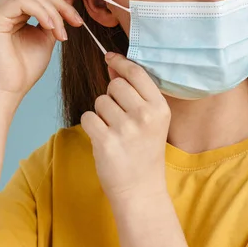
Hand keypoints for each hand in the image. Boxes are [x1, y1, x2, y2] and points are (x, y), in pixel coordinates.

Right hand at [0, 0, 83, 97]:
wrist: (11, 88)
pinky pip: (25, 2)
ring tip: (62, 35)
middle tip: (78, 22)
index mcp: (17, 10)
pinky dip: (43, 14)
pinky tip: (51, 28)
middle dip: (64, 4)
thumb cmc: (27, 67)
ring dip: (56, 13)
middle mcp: (5, 6)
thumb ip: (57, 17)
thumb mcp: (49, 36)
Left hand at [81, 52, 171, 204]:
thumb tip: (112, 61)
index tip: (109, 57)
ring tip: (114, 130)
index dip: (120, 62)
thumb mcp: (150, 119)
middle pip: (115, 85)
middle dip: (111, 96)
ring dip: (101, 113)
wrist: (141, 188)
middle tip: (119, 116)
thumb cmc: (144, 150)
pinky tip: (103, 138)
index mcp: (160, 107)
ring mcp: (126, 129)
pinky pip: (88, 117)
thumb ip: (134, 90)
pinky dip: (91, 126)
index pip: (137, 73)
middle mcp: (145, 116)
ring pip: (100, 101)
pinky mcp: (106, 142)